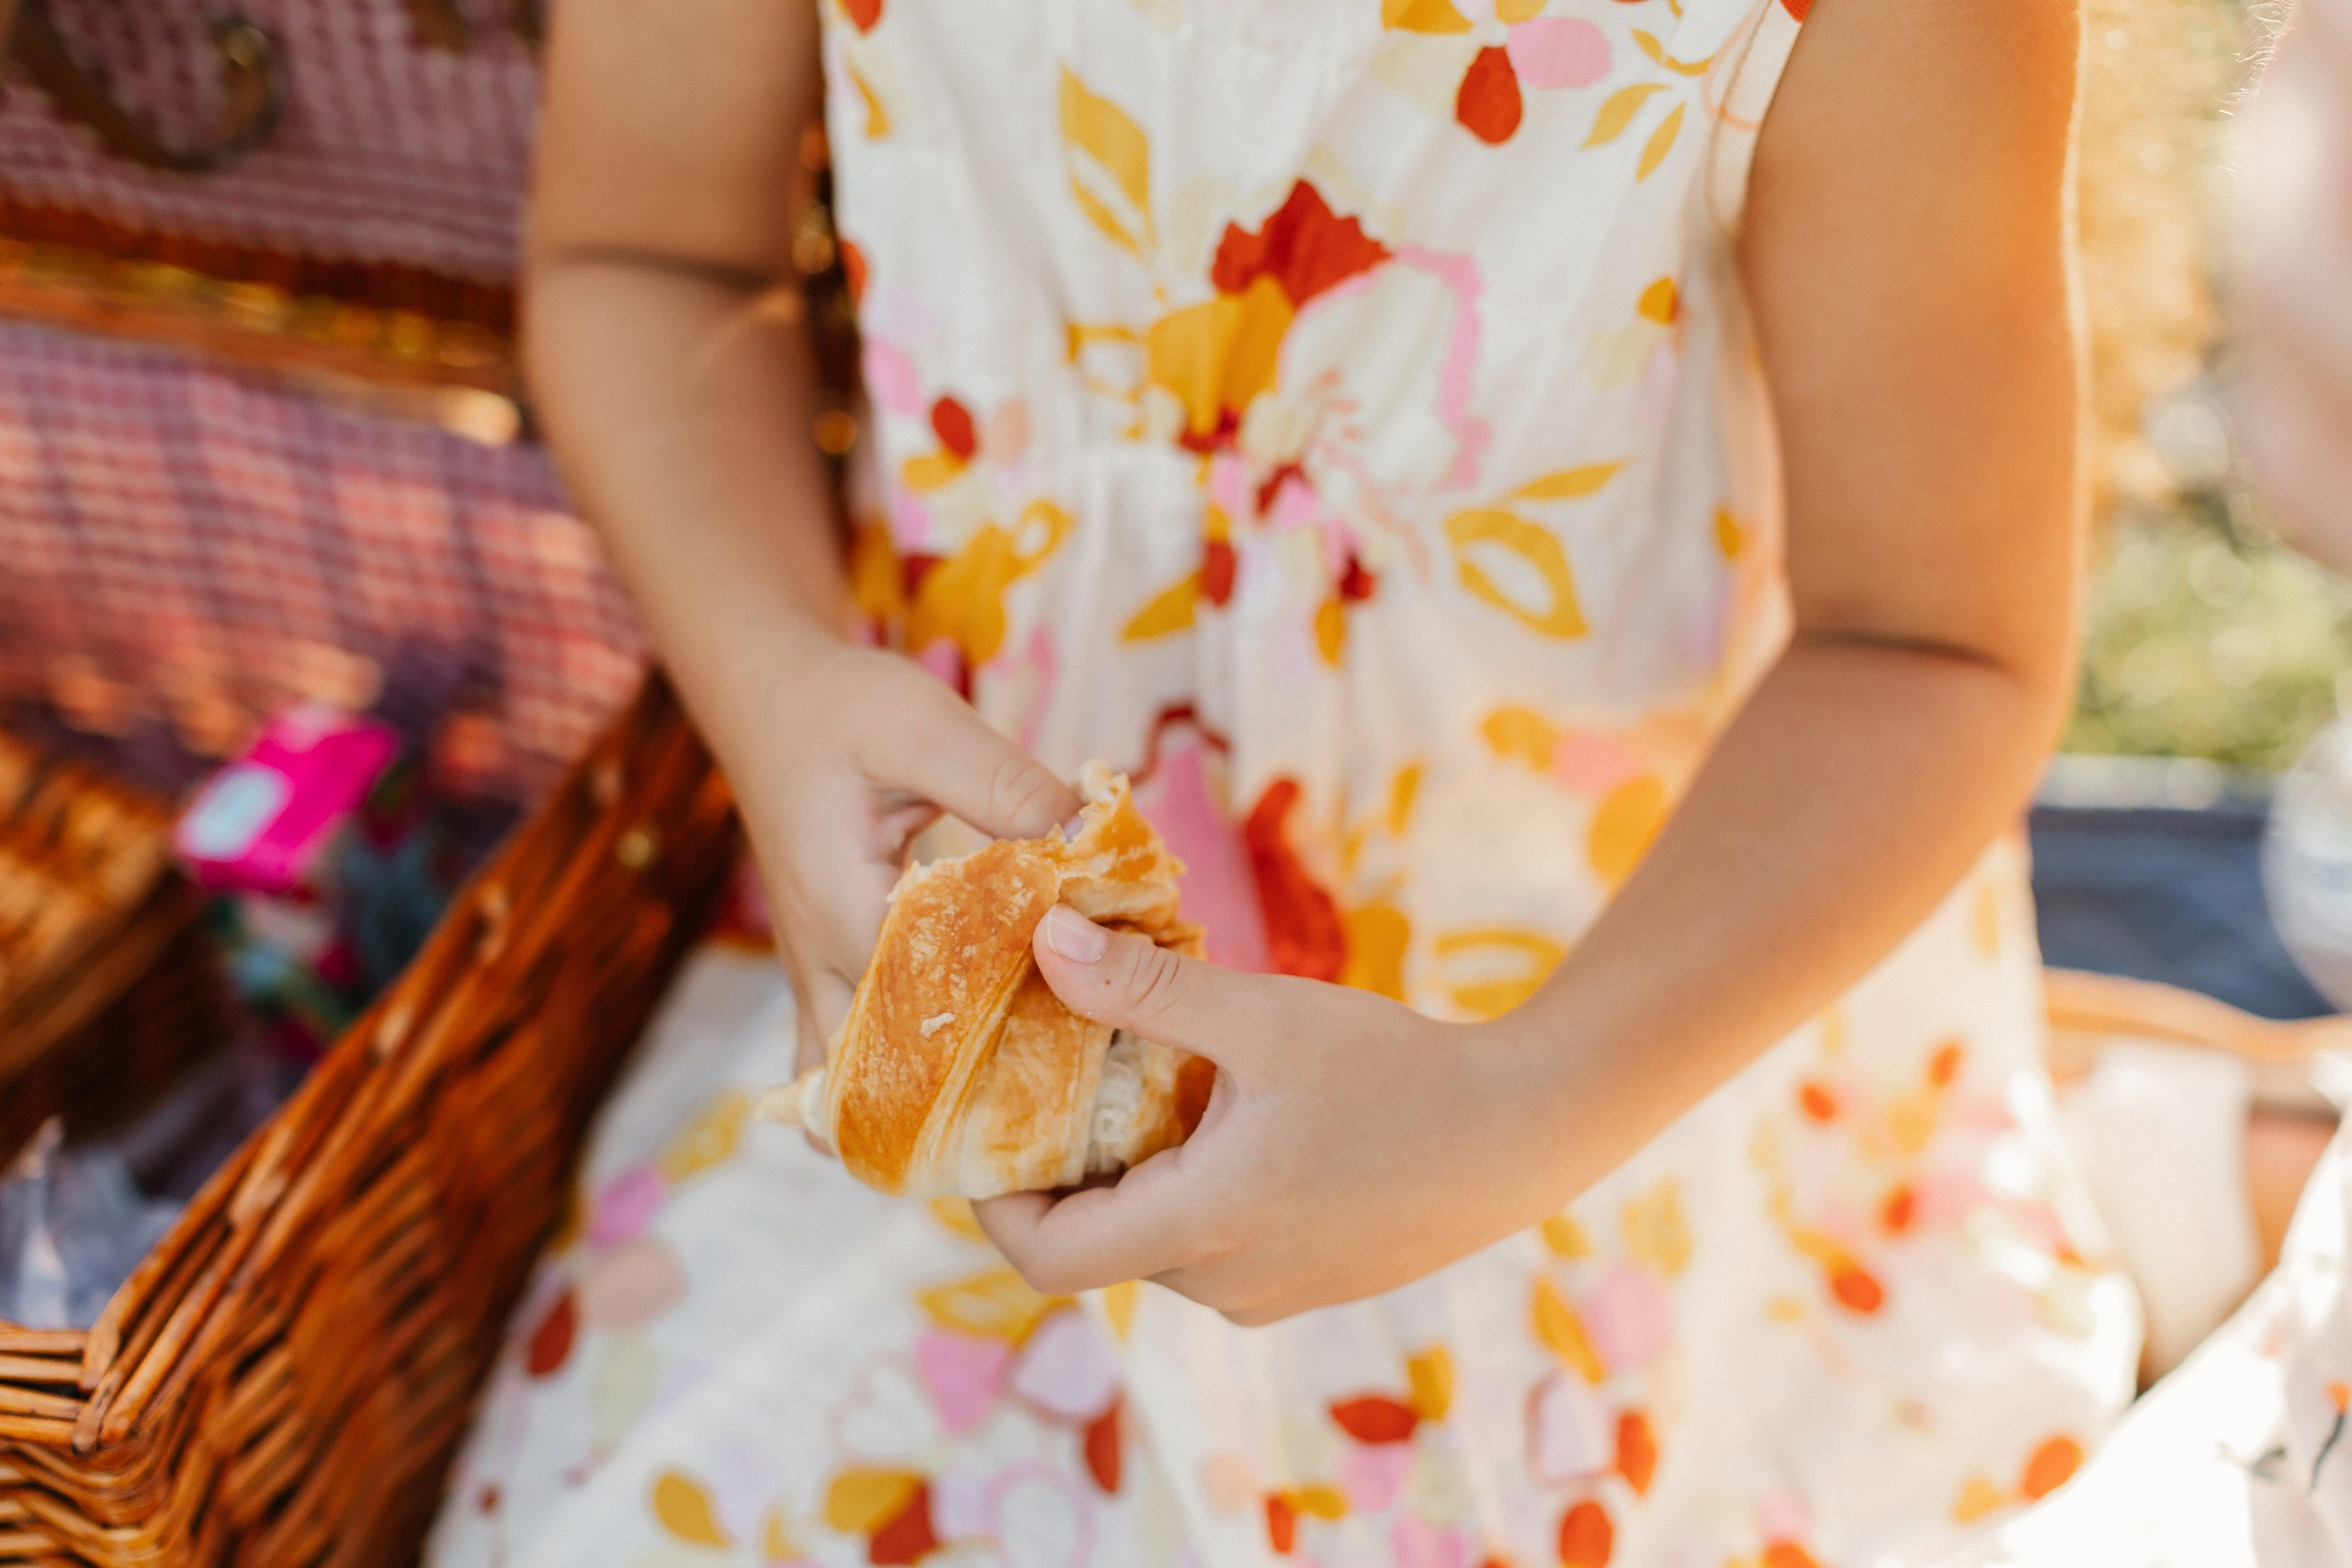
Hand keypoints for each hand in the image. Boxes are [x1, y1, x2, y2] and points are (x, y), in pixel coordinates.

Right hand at [726, 630, 1081, 1069]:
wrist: (768, 701)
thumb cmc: (838, 709)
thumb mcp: (922, 727)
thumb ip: (1004, 785)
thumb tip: (1091, 838)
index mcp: (841, 912)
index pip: (937, 1000)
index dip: (1019, 1005)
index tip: (1096, 995)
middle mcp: (820, 967)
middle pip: (889, 1082)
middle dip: (974, 1090)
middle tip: (1069, 1072)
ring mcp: (818, 982)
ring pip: (861, 1090)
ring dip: (935, 1100)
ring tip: (1031, 1087)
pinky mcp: (833, 977)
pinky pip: (861, 1060)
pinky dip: (910, 1078)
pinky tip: (986, 1058)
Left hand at [973, 906, 1589, 1323]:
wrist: (1529, 1130)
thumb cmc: (1398, 1074)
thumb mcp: (1264, 1017)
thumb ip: (1145, 988)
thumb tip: (1044, 940)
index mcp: (1202, 1228)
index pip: (1044, 1256)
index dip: (992, 1200)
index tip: (983, 1125)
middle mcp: (1223, 1284)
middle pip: (1096, 1243)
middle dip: (1066, 1164)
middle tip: (1058, 1072)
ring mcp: (1268, 1292)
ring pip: (1155, 1242)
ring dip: (1133, 1171)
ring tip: (1147, 1077)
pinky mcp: (1306, 1281)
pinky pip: (1211, 1245)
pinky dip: (1189, 1186)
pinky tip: (1222, 1109)